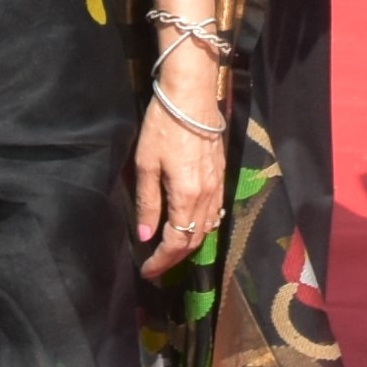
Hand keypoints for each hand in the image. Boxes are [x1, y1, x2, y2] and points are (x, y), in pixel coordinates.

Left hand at [130, 83, 227, 276]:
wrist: (192, 96)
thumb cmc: (164, 126)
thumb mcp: (146, 164)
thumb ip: (148, 203)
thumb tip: (146, 236)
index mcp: (186, 196)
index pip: (176, 242)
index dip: (162, 261)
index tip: (147, 271)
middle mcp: (206, 196)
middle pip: (194, 239)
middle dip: (175, 258)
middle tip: (155, 266)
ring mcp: (217, 185)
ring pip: (207, 227)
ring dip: (189, 243)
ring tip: (170, 250)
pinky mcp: (221, 175)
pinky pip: (214, 211)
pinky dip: (202, 226)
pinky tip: (189, 224)